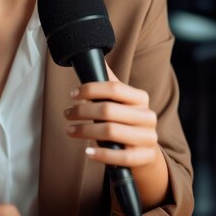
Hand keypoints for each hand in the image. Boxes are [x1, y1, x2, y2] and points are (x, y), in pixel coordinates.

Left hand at [64, 64, 169, 208]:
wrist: (144, 152)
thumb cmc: (126, 123)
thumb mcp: (121, 102)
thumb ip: (110, 83)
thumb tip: (97, 58)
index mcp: (141, 98)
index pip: (114, 88)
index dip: (90, 89)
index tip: (73, 94)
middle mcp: (147, 116)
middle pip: (108, 110)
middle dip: (82, 111)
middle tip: (67, 113)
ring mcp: (148, 137)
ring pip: (111, 132)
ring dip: (85, 131)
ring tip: (70, 130)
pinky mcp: (144, 157)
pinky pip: (120, 156)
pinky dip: (101, 154)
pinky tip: (87, 152)